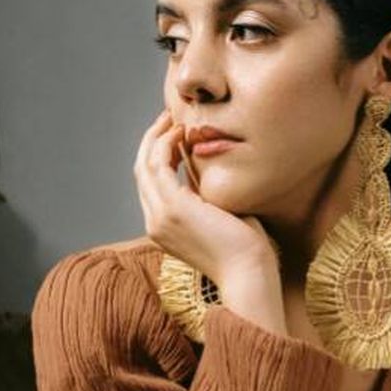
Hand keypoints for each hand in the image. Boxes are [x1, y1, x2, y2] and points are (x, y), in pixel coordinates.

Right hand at [133, 108, 278, 288]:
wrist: (249, 273)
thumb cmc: (244, 249)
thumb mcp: (218, 213)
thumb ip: (204, 192)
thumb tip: (200, 166)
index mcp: (163, 226)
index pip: (150, 182)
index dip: (157, 154)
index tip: (174, 134)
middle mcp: (155, 222)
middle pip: (141, 170)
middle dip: (152, 140)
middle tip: (169, 117)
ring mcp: (160, 217)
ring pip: (145, 165)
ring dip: (157, 137)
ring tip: (174, 119)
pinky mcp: (173, 209)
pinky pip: (158, 165)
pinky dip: (166, 145)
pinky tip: (182, 133)